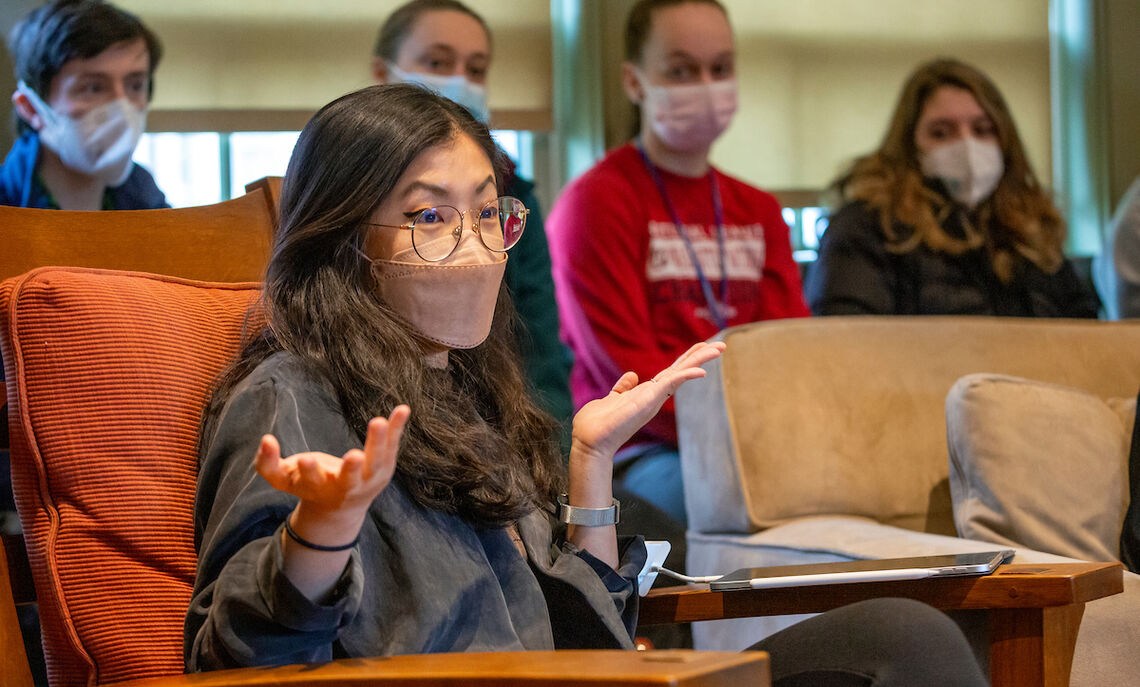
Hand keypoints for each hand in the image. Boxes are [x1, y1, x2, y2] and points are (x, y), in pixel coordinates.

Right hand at [256, 405, 410, 522]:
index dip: (309, 471)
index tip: (306, 460)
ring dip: (378, 443)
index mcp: (317, 488)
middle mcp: (345, 487)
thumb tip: (266, 439)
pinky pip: (392, 447)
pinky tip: (403, 409)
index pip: (312, 481)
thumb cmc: (308, 485)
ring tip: (378, 422)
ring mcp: (367, 479)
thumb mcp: (283, 479)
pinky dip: (396, 428)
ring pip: (375, 463)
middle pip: (350, 480)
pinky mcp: (384, 468)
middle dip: (350, 470)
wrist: (340, 509)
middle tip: (354, 456)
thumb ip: (267, 463)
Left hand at [571, 342, 725, 462]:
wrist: (590, 441)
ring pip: (681, 374)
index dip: (687, 358)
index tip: (702, 345)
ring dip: (700, 360)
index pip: (672, 371)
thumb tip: (632, 375)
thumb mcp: (613, 398)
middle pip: (682, 370)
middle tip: (721, 345)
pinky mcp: (649, 399)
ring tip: (719, 348)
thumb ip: (623, 387)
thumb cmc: (599, 423)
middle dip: (700, 356)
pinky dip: (686, 376)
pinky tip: (701, 371)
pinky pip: (672, 383)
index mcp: (648, 393)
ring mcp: (654, 398)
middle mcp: (655, 395)